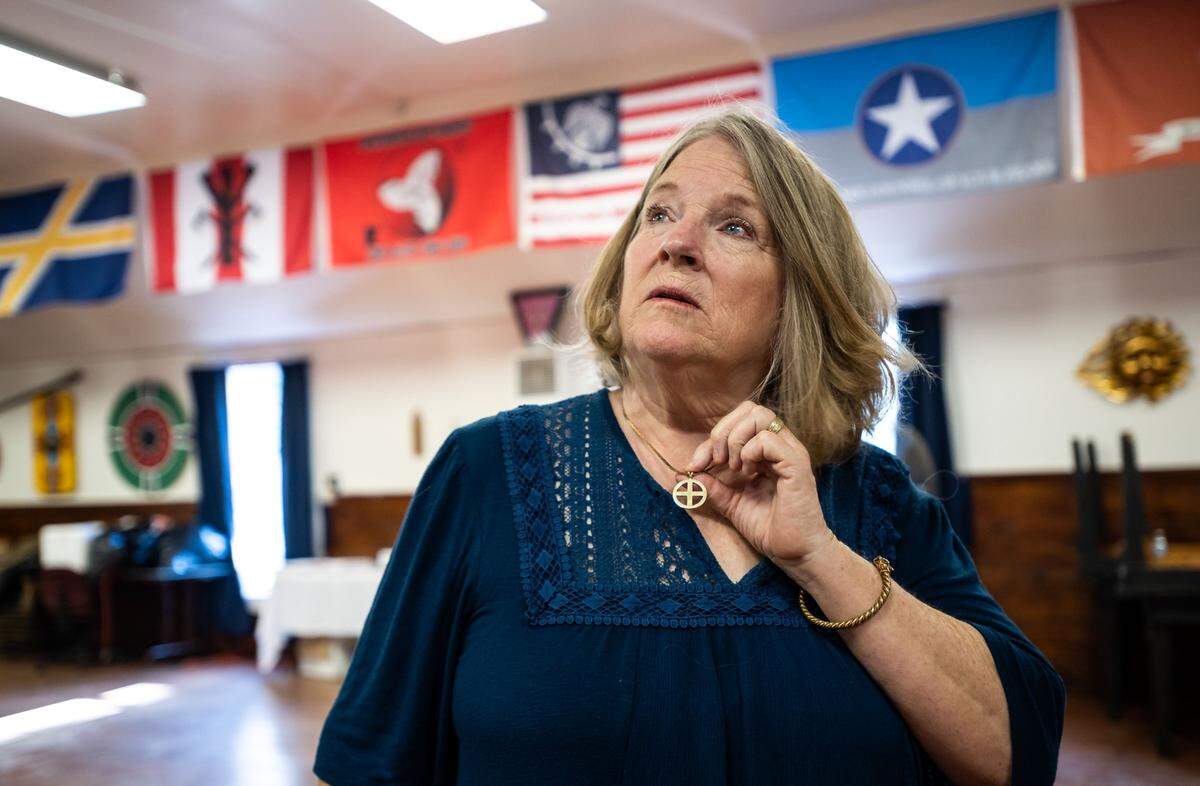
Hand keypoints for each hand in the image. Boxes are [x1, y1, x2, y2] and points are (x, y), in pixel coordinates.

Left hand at [686, 401, 835, 571]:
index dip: (713, 437)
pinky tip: (748, 473)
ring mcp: (790, 452)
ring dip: (737, 439)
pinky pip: (769, 440)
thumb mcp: (731, 504)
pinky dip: (750, 452)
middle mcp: (781, 446)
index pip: (739, 421)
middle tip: (716, 461)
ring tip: (734, 467)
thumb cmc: (769, 529)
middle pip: (750, 409)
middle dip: (723, 431)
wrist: (794, 554)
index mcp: (767, 451)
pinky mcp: (797, 465)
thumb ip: (710, 487)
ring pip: (760, 416)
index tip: (695, 464)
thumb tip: (681, 476)